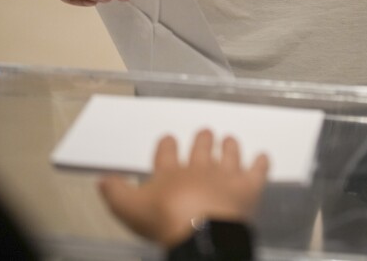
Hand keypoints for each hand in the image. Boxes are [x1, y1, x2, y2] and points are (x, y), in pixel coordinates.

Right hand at [99, 130, 269, 248]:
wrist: (201, 233)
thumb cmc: (165, 221)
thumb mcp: (129, 210)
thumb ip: (116, 193)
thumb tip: (102, 180)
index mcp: (171, 172)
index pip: (166, 152)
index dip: (167, 144)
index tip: (168, 139)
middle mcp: (199, 167)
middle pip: (201, 146)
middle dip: (203, 139)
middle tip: (205, 133)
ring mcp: (226, 174)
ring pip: (229, 153)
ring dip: (230, 146)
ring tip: (230, 140)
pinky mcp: (248, 186)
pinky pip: (258, 170)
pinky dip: (262, 162)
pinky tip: (264, 156)